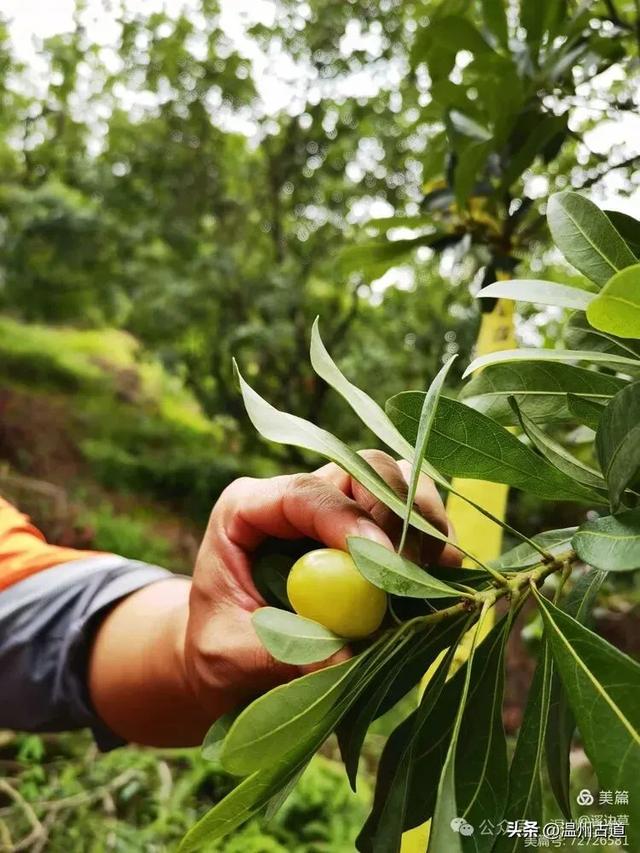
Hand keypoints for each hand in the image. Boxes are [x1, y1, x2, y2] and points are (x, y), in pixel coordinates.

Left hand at [183, 450, 460, 717]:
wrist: (225, 650)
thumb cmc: (217, 646)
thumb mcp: (232, 652)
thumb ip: (283, 651)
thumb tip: (346, 657)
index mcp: (248, 508)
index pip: (304, 492)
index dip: (347, 518)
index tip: (381, 559)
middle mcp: (297, 496)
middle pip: (362, 470)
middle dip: (397, 512)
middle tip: (409, 570)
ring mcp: (336, 508)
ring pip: (397, 484)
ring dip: (424, 523)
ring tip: (434, 572)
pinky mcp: (365, 532)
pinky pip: (411, 518)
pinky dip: (432, 544)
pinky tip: (439, 579)